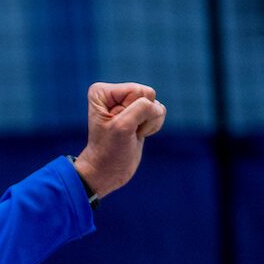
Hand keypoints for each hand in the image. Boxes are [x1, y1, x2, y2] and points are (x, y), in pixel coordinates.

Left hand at [74, 82, 166, 197]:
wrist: (107, 172)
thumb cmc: (109, 150)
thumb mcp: (123, 126)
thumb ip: (143, 107)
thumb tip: (157, 106)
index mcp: (103, 92)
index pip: (137, 90)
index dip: (133, 112)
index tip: (118, 127)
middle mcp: (114, 94)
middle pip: (148, 94)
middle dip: (142, 117)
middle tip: (126, 132)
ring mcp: (128, 103)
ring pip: (156, 104)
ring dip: (148, 123)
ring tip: (131, 134)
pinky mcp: (139, 114)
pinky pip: (159, 112)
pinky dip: (152, 126)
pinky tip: (137, 135)